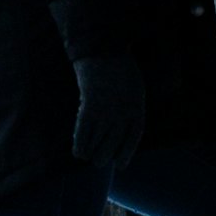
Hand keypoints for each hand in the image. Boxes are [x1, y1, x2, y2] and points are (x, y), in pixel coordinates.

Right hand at [71, 52, 146, 175]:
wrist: (103, 50)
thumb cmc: (120, 68)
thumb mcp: (134, 87)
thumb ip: (130, 107)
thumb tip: (121, 128)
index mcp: (137, 107)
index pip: (133, 137)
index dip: (126, 153)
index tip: (119, 165)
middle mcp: (123, 113)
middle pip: (113, 143)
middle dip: (105, 156)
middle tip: (99, 163)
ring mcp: (106, 110)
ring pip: (98, 141)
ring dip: (92, 152)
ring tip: (88, 157)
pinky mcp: (89, 106)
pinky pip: (84, 131)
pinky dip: (80, 144)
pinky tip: (78, 153)